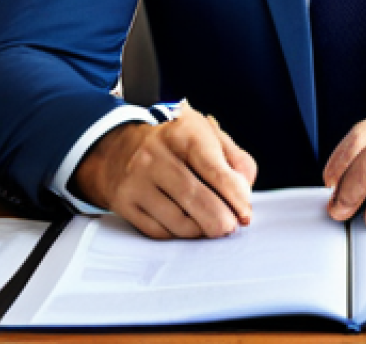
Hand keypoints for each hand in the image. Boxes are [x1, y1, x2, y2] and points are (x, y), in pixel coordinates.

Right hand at [71, 102, 257, 238]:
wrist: (119, 146)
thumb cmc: (175, 141)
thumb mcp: (205, 133)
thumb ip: (234, 157)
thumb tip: (245, 188)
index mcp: (182, 132)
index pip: (213, 169)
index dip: (235, 195)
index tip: (245, 212)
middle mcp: (155, 155)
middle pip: (194, 197)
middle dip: (220, 219)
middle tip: (232, 226)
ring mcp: (136, 180)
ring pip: (177, 219)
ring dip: (202, 230)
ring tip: (214, 227)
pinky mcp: (124, 203)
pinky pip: (158, 230)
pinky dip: (179, 234)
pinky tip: (190, 226)